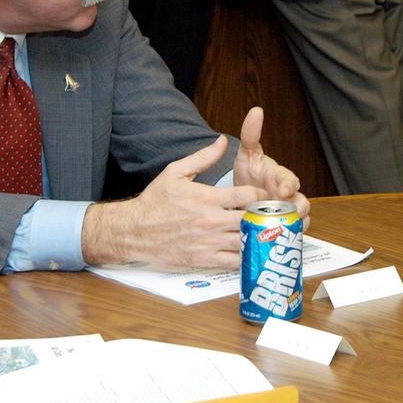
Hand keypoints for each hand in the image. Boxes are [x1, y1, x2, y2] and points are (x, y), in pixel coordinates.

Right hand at [82, 136, 264, 268]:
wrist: (134, 230)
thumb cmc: (155, 201)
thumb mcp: (176, 172)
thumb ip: (203, 157)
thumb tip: (222, 141)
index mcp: (207, 198)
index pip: (247, 195)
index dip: (259, 194)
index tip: (261, 195)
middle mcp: (210, 221)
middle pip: (252, 220)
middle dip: (263, 216)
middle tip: (268, 215)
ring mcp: (208, 242)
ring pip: (246, 242)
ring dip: (258, 237)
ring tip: (263, 232)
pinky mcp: (203, 260)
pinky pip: (234, 262)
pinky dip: (246, 256)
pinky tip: (250, 249)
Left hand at [234, 106, 309, 227]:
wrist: (243, 192)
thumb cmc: (250, 172)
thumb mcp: (247, 153)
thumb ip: (251, 134)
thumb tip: (255, 111)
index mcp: (280, 177)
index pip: (290, 179)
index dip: (288, 184)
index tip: (283, 189)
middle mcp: (288, 196)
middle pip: (302, 204)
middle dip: (298, 210)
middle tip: (289, 215)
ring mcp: (287, 213)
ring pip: (301, 222)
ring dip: (295, 227)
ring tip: (286, 233)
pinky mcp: (283, 228)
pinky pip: (291, 235)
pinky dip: (287, 239)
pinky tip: (278, 244)